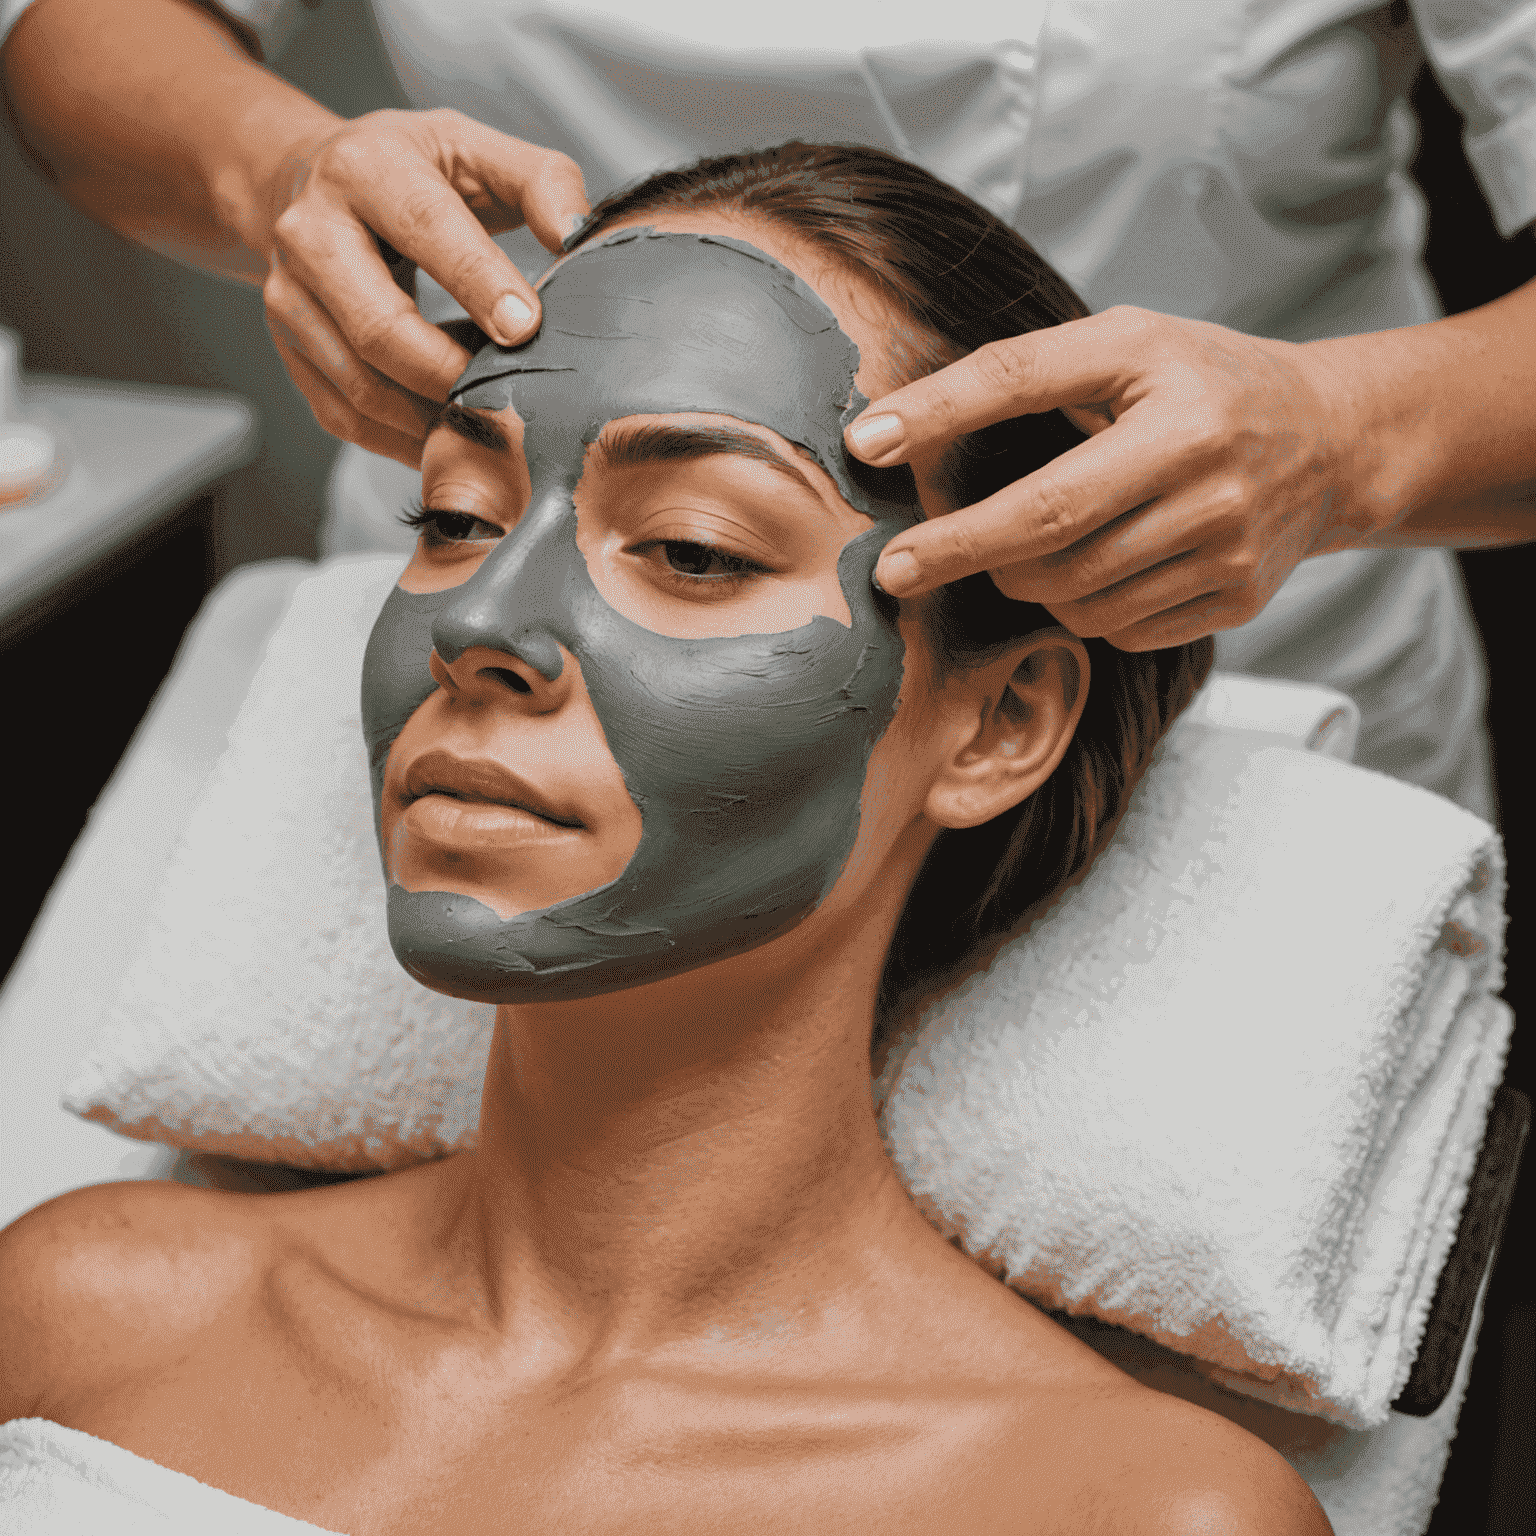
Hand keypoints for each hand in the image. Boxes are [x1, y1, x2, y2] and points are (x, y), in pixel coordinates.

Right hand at [258, 109, 588, 467]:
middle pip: (379, 327)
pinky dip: (405, 439)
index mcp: (365, 170)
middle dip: (450, 372)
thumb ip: (538, 180)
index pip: (424, 226)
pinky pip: (347, 417)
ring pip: (362, 387)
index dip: (477, 282)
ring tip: (489, 417)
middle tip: (510, 396)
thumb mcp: (471, 149)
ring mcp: (289, 298)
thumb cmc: (404, 170)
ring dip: (433, 416)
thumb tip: (578, 234)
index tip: (524, 326)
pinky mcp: (290, 349)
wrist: (304, 182)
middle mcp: (311, 233)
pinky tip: (449, 429)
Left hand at [845, 307, 1370, 650]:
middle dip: (959, 552)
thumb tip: (887, 432)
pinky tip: (1100, 570)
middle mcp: (1209, 473)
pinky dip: (1085, 608)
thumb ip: (1022, 373)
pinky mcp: (1236, 600)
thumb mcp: (1128, 345)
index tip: (865, 449)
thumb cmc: (1202, 384)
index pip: (1030, 393)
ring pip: (1076, 595)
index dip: (940, 421)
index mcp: (1175, 394)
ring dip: (1026, 582)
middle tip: (902, 568)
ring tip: (1027, 553)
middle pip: (1047, 531)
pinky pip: (1120, 628)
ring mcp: (1229, 547)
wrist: (1332, 445)